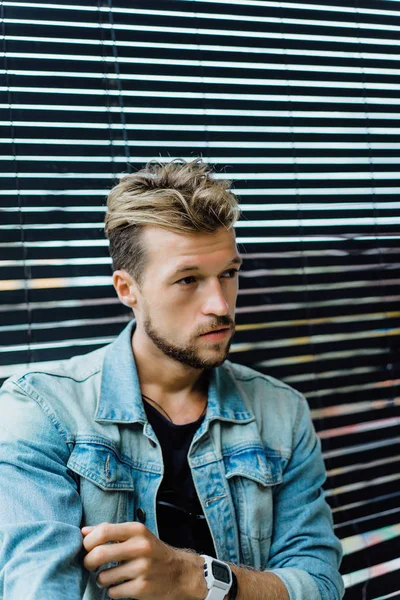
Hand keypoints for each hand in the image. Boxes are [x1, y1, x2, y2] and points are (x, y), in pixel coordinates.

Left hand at [81, 521, 205, 599]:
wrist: (179, 573)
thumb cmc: (151, 551)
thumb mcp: (136, 534)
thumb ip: (111, 531)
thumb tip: (83, 531)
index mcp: (137, 530)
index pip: (103, 532)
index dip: (88, 541)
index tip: (87, 547)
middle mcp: (140, 547)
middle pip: (99, 554)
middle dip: (88, 562)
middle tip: (90, 564)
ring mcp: (142, 569)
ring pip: (103, 577)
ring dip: (101, 579)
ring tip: (108, 576)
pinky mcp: (142, 588)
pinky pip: (113, 592)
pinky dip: (112, 591)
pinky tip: (121, 585)